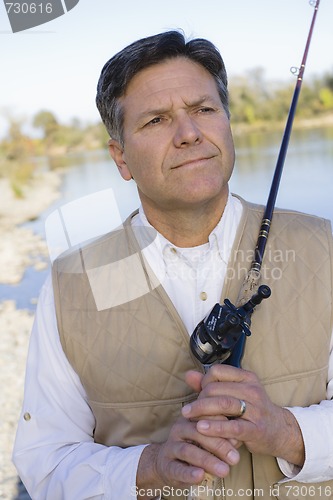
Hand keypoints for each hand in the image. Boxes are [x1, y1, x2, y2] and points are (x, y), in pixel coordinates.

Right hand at [136, 414, 239, 495]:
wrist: (167, 463)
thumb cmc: (195, 448)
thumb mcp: (207, 439)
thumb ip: (221, 437)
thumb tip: (238, 438)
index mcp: (191, 418)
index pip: (207, 417)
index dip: (223, 426)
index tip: (239, 437)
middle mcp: (179, 429)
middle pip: (199, 433)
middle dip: (219, 445)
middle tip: (235, 458)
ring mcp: (171, 446)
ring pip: (188, 451)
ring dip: (207, 461)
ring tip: (224, 471)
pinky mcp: (166, 465)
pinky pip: (177, 468)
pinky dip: (189, 473)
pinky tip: (200, 476)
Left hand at [182, 365, 304, 466]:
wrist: (279, 431)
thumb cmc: (252, 410)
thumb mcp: (235, 393)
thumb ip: (211, 384)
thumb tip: (188, 374)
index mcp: (247, 377)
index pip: (218, 371)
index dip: (204, 380)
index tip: (200, 392)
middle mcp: (252, 390)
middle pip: (217, 388)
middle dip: (199, 398)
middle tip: (189, 409)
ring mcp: (256, 409)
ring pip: (223, 404)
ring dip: (201, 409)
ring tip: (188, 415)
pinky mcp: (256, 429)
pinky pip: (233, 427)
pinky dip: (215, 427)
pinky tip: (201, 428)